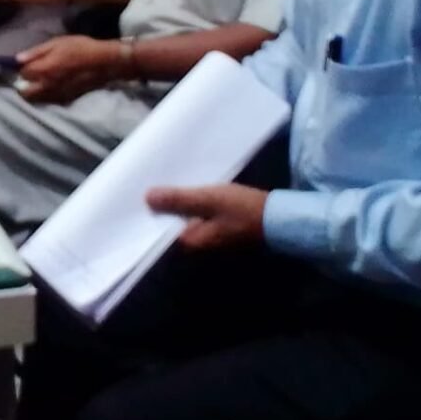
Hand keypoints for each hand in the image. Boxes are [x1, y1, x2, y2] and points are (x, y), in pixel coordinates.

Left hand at [14, 35, 122, 102]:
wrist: (105, 63)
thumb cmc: (80, 48)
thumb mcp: (57, 43)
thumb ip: (36, 52)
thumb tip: (17, 59)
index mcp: (42, 70)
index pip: (21, 73)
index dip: (21, 68)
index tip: (25, 63)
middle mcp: (46, 86)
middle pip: (24, 93)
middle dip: (22, 85)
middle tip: (29, 75)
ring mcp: (56, 95)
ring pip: (36, 99)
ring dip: (33, 92)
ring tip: (40, 81)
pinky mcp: (65, 99)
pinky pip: (48, 100)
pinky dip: (45, 95)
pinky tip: (52, 86)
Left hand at [145, 183, 268, 250]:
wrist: (280, 218)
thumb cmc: (243, 210)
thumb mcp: (208, 200)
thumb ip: (178, 199)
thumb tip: (147, 198)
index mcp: (190, 240)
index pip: (161, 226)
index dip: (152, 208)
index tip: (140, 189)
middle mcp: (197, 242)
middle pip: (173, 220)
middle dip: (165, 202)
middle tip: (152, 178)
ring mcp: (210, 235)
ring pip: (186, 215)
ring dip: (180, 200)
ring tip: (167, 177)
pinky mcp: (220, 226)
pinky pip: (199, 212)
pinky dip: (194, 201)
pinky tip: (191, 185)